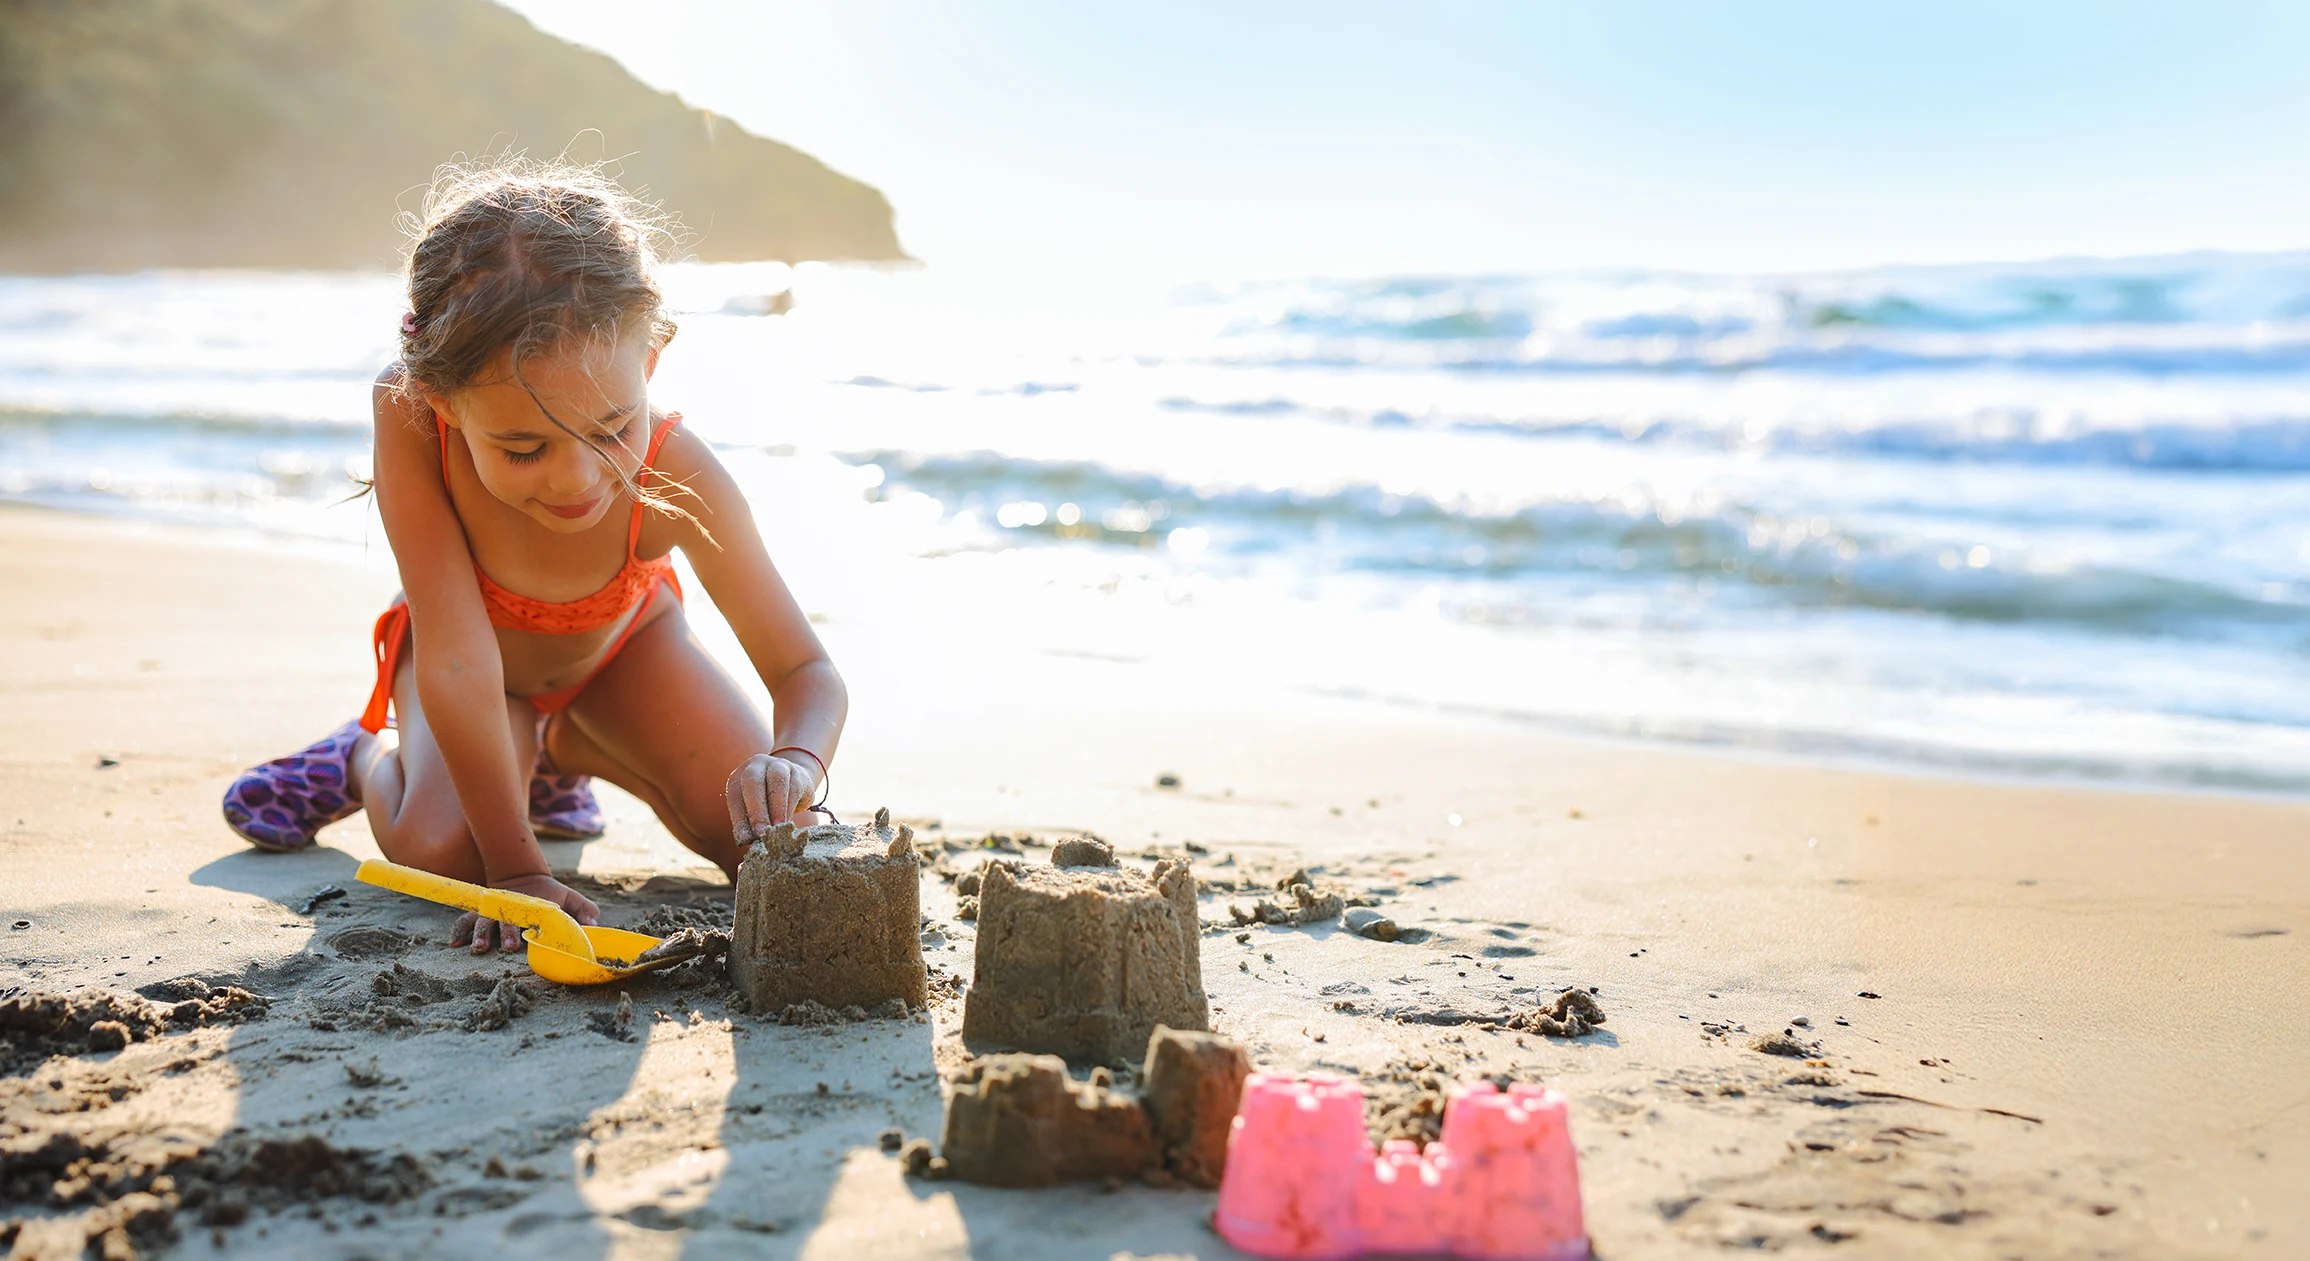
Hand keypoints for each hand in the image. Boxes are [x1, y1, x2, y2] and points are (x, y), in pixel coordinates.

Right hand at [448, 873, 600, 953]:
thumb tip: (594, 924)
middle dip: (504, 934)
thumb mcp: (569, 897)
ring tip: (476, 948)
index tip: (525, 939)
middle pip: (504, 921)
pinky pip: (464, 920)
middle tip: (506, 947)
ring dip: (478, 934)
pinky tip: (454, 944)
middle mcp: (509, 910)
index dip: (528, 928)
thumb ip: (584, 909)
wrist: (523, 877)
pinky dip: (458, 930)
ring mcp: (492, 912)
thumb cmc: (550, 895)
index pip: (529, 917)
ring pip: (482, 921)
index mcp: (531, 907)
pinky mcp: (480, 914)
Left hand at [725, 752, 823, 843]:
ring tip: (776, 828)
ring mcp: (779, 765)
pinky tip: (787, 822)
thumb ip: (749, 822)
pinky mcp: (798, 773)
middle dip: (756, 809)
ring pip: (776, 781)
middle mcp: (758, 765)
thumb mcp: (755, 808)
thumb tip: (745, 840)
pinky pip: (794, 788)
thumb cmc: (769, 799)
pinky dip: (789, 807)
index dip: (738, 818)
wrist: (797, 781)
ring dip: (776, 807)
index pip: (734, 795)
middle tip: (760, 832)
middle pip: (752, 781)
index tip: (744, 839)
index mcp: (740, 775)